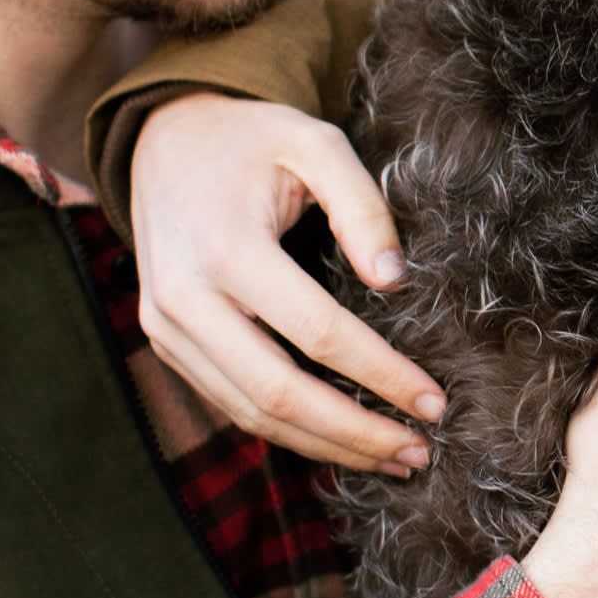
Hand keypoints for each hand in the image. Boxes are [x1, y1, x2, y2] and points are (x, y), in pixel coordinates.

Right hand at [129, 92, 443, 472]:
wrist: (161, 140)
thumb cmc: (251, 141)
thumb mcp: (315, 143)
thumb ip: (362, 206)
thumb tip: (394, 278)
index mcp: (224, 246)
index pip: (317, 332)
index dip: (381, 375)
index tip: (435, 401)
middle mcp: (183, 297)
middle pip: (278, 393)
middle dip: (356, 432)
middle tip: (421, 452)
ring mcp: (166, 327)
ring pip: (250, 412)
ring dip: (325, 445)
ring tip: (393, 457)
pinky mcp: (166, 343)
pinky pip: (230, 402)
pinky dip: (288, 431)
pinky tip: (340, 438)